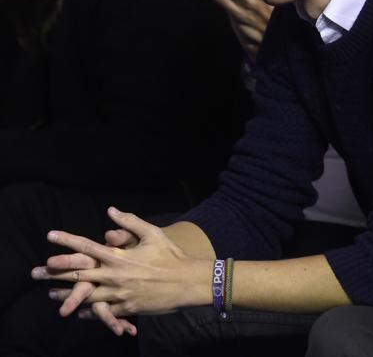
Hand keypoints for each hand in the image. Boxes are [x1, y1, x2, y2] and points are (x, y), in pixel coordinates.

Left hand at [32, 207, 210, 317]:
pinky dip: (89, 311)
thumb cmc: (170, 255)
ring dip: (67, 296)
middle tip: (36, 272)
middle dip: (55, 272)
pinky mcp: (126, 309)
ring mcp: (119, 295)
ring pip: (86, 296)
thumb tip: (110, 210)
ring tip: (51, 295)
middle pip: (79, 274)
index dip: (67, 240)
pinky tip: (80, 311)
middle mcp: (115, 276)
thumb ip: (129, 222)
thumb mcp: (153, 233)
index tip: (50, 236)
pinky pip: (102, 312)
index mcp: (119, 256)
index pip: (87, 246)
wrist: (186, 283)